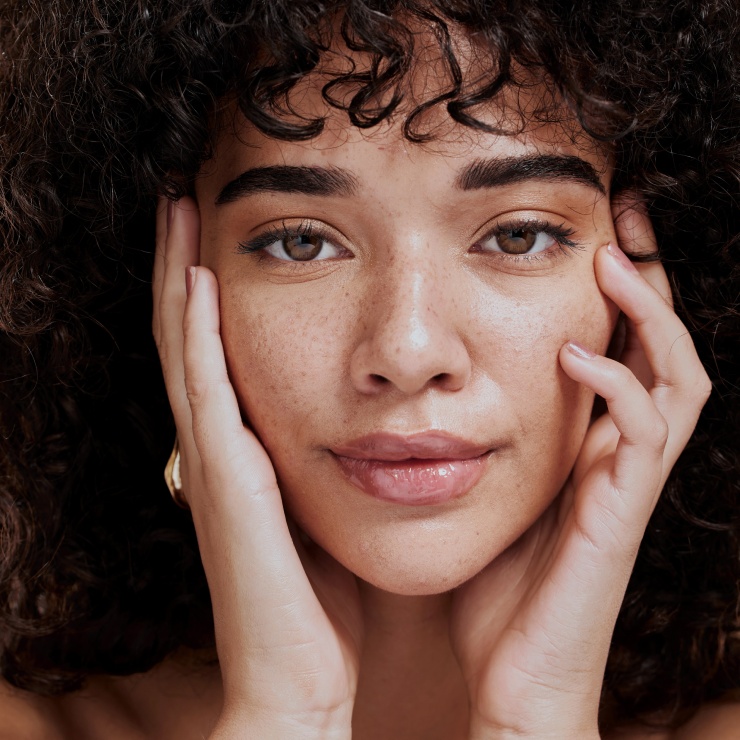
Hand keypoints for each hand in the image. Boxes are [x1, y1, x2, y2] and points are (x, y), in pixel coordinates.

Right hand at [152, 197, 360, 738]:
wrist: (300, 682)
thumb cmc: (321, 605)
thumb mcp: (327, 518)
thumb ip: (327, 470)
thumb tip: (363, 428)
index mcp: (246, 454)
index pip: (218, 352)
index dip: (207, 292)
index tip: (216, 231)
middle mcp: (219, 449)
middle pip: (191, 335)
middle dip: (182, 264)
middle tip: (182, 195)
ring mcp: (214, 463)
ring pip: (186, 349)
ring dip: (179, 278)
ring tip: (177, 210)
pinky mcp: (224, 482)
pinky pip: (206, 391)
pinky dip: (196, 332)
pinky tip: (198, 278)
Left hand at [450, 203, 710, 738]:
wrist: (514, 677)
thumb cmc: (495, 589)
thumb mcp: (485, 496)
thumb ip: (478, 445)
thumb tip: (428, 391)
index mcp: (587, 447)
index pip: (620, 350)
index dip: (615, 292)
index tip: (586, 232)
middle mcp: (619, 457)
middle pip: (664, 349)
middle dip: (650, 281)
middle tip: (623, 217)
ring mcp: (627, 484)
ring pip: (678, 379)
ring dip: (650, 317)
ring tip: (610, 263)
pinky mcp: (621, 515)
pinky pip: (644, 437)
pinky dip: (618, 388)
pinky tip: (574, 355)